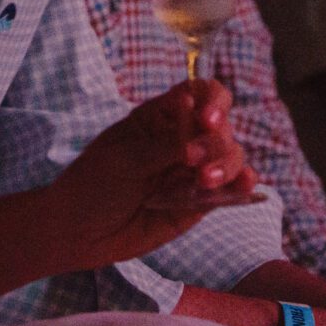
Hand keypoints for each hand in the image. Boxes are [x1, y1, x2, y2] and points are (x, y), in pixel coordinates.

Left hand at [46, 80, 262, 267]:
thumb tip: (201, 129)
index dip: (212, 101)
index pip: (201, 94)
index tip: (206, 118)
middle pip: (221, 128)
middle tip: (190, 160)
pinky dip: (241, 186)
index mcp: (163, 116)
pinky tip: (246, 184)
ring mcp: (193, 171)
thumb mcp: (125, 158)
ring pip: (230, 157)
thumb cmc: (94, 184)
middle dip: (213, 142)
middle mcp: (184, 139)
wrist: (79, 231)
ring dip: (226, 164)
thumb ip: (165, 147)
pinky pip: (228, 191)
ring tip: (204, 181)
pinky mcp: (199, 202)